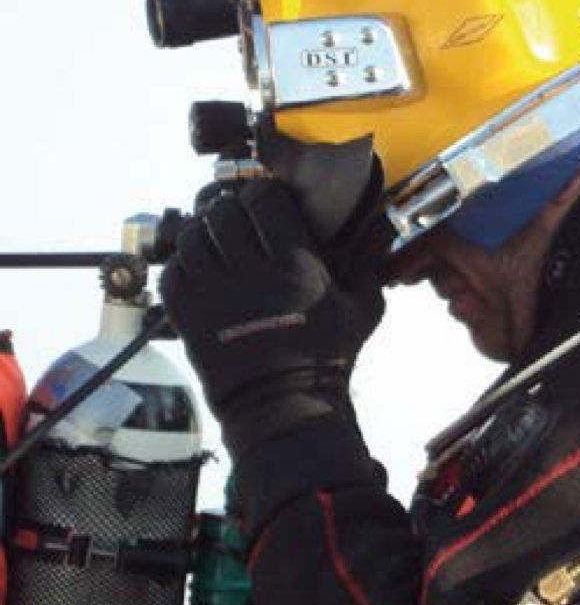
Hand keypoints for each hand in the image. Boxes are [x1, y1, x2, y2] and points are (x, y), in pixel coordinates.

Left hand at [160, 179, 383, 456]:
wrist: (286, 409)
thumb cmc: (328, 361)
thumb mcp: (362, 313)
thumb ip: (368, 267)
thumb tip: (381, 230)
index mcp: (296, 266)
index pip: (263, 198)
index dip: (262, 195)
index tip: (266, 206)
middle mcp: (252, 275)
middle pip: (222, 212)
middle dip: (228, 211)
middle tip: (237, 224)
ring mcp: (215, 297)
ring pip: (191, 237)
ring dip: (201, 236)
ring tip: (214, 248)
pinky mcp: (190, 319)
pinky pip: (172, 272)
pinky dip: (181, 266)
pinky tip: (199, 274)